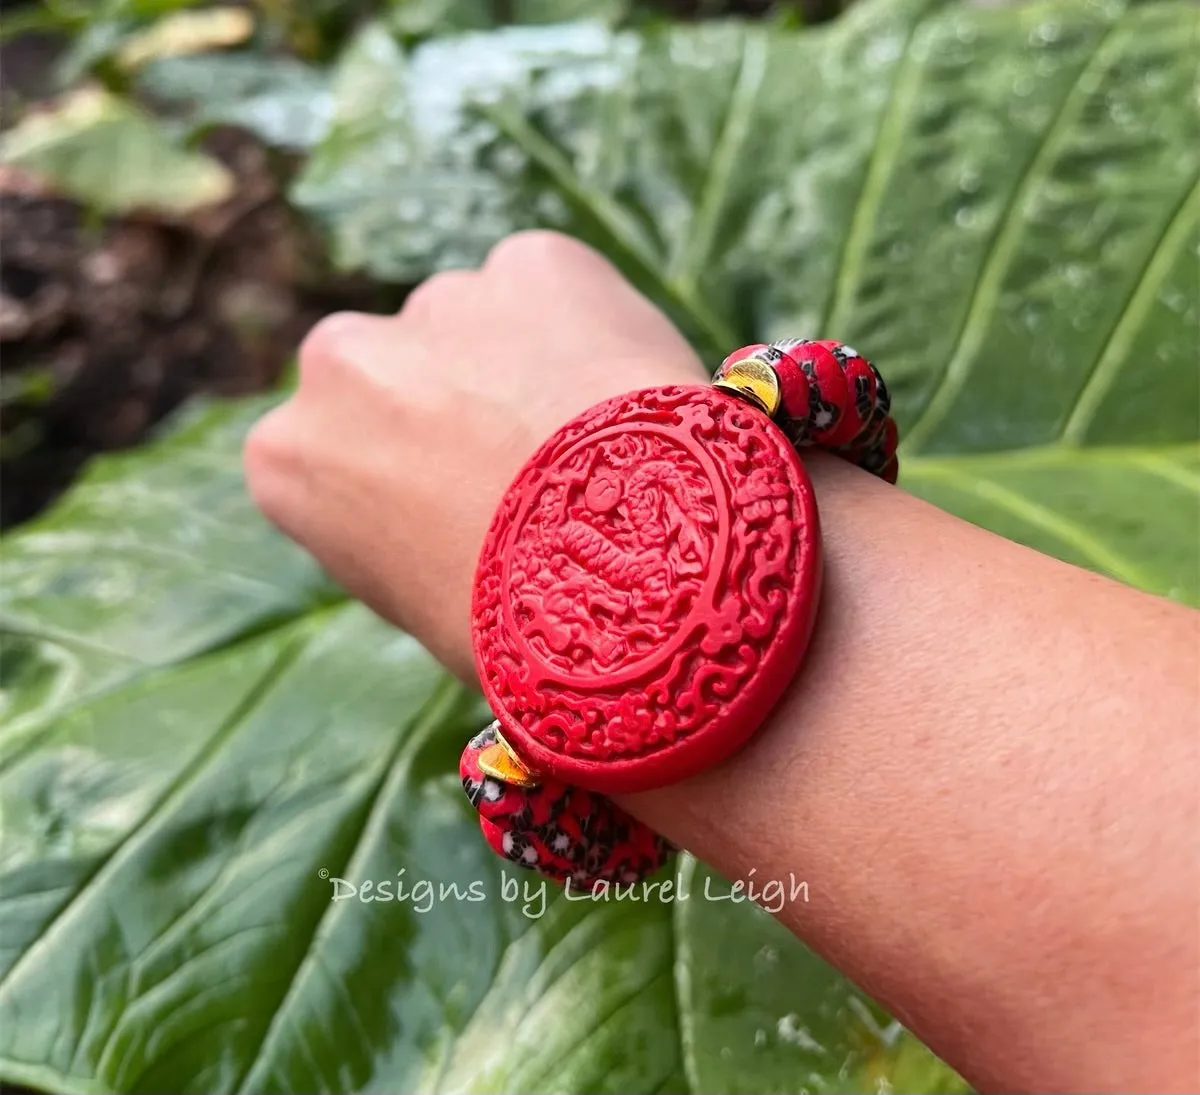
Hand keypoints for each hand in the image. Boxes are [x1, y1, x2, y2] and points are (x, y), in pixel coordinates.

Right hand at [244, 231, 704, 678]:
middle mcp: (338, 360)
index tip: (452, 505)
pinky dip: (586, 326)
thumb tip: (432, 499)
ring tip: (588, 443)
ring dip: (517, 364)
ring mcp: (435, 301)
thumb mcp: (416, 595)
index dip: (403, 476)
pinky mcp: (533, 263)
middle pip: (392, 371)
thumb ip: (393, 519)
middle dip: (444, 403)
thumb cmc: (520, 626)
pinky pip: (553, 290)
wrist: (629, 574)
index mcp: (288, 455)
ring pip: (474, 325)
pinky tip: (621, 396)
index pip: (333, 450)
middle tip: (524, 466)